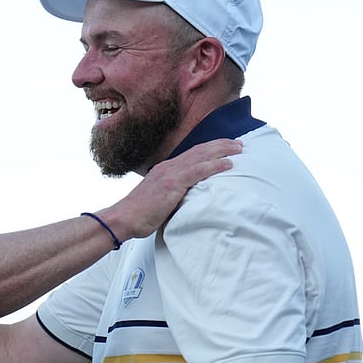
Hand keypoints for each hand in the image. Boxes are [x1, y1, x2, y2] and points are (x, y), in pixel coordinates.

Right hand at [101, 138, 240, 239]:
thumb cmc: (138, 214)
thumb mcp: (157, 199)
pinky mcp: (172, 184)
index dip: (210, 149)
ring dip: (222, 151)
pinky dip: (214, 165)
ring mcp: (170, 174)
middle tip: (238, 144)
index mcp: (165, 170)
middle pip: (199, 151)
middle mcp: (168, 167)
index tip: (224, 147)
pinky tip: (227, 163)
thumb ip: (170, 194)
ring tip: (239, 149)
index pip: (191, 154)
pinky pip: (198, 171)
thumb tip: (182, 199)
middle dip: (220, 145)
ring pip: (201, 156)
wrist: (123, 218)